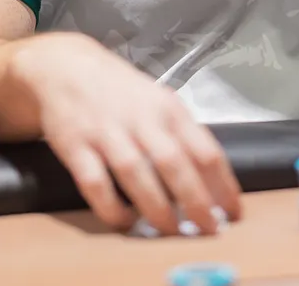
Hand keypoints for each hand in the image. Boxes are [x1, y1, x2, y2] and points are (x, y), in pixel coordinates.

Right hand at [8, 31, 242, 235]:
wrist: (64, 66)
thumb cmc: (120, 91)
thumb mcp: (159, 102)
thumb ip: (183, 136)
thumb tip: (213, 182)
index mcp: (168, 108)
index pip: (205, 149)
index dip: (223, 185)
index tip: (234, 212)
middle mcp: (140, 118)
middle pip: (174, 163)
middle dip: (195, 202)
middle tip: (208, 229)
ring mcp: (106, 131)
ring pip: (135, 173)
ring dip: (156, 208)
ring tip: (170, 231)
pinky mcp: (75, 145)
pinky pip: (95, 183)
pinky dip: (111, 207)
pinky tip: (124, 221)